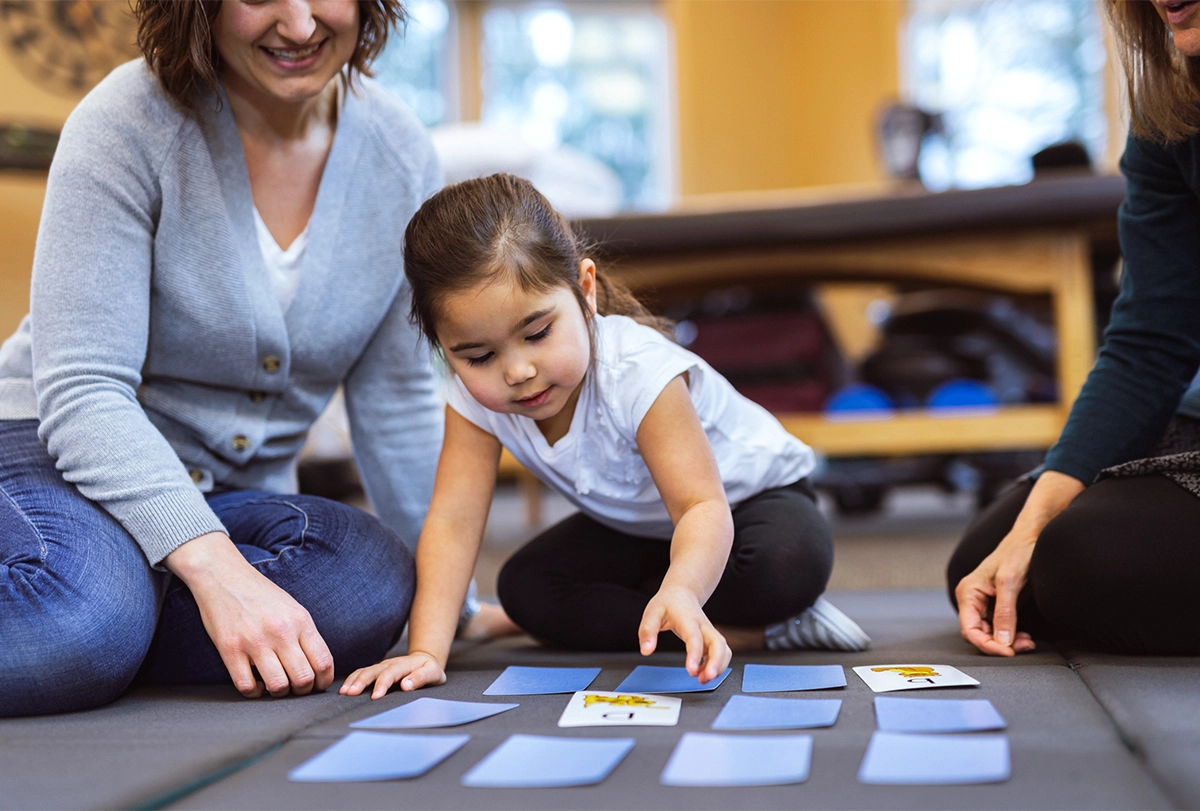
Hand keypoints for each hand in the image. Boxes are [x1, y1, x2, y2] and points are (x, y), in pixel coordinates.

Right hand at [164, 532, 333, 697]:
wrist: (224, 576)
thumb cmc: (260, 594)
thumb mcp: (292, 608)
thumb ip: (305, 634)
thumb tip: (318, 666)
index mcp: (300, 621)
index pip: (323, 662)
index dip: (324, 681)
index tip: (318, 685)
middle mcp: (280, 632)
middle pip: (303, 679)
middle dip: (302, 690)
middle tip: (295, 688)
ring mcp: (254, 641)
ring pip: (277, 686)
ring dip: (278, 693)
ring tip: (274, 685)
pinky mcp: (230, 649)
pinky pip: (246, 686)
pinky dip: (253, 692)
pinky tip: (254, 683)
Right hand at [340, 651, 446, 698]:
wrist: (426, 660)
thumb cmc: (430, 670)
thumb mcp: (433, 673)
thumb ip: (421, 678)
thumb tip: (405, 686)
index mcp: (404, 665)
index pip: (391, 674)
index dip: (382, 684)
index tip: (375, 697)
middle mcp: (390, 664)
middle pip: (373, 671)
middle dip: (361, 681)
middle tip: (351, 693)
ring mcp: (382, 666)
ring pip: (365, 671)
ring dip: (353, 681)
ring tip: (343, 692)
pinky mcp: (377, 670)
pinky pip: (362, 672)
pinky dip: (352, 679)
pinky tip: (344, 689)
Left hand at [638, 585, 730, 682]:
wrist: (682, 593)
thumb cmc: (668, 603)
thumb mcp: (652, 613)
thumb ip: (647, 631)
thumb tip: (646, 651)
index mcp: (688, 619)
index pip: (694, 638)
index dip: (695, 655)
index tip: (691, 670)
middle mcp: (703, 626)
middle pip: (719, 644)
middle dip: (716, 663)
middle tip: (705, 679)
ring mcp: (710, 633)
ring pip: (724, 650)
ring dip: (718, 667)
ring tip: (702, 680)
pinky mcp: (711, 640)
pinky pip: (721, 654)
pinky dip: (717, 666)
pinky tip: (703, 673)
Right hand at [955, 470, 1082, 656]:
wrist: (1032, 537)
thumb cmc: (1017, 552)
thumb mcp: (1010, 583)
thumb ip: (1005, 613)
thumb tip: (1002, 641)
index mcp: (968, 592)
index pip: (969, 629)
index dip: (987, 644)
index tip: (1007, 652)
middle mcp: (973, 599)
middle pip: (979, 634)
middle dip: (1000, 644)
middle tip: (1022, 647)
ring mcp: (986, 603)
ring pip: (991, 633)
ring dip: (1008, 641)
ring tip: (1027, 641)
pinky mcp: (999, 605)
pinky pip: (1001, 627)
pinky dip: (1012, 635)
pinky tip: (1025, 636)